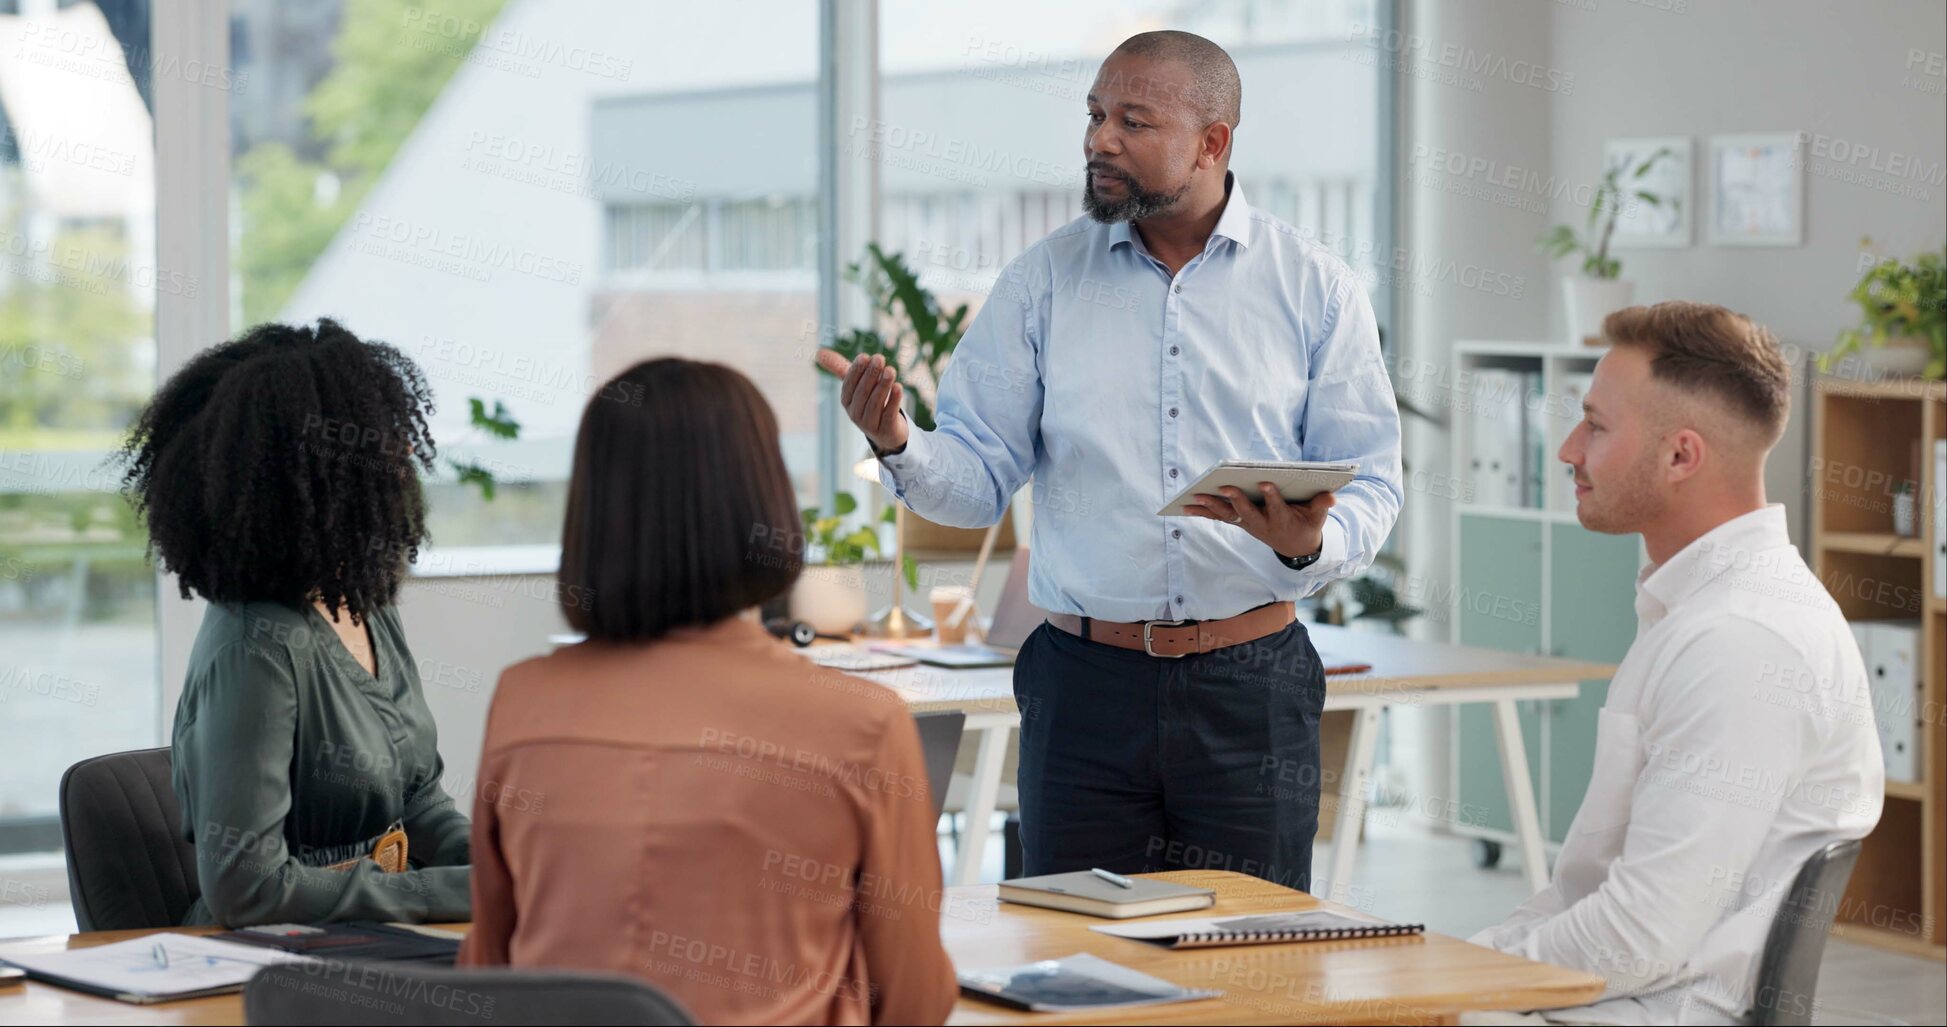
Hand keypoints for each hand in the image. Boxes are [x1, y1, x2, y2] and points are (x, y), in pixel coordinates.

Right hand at [816, 349, 909, 453]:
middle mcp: (855, 413)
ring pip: (875, 403)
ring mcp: (869, 424)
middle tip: (879, 358)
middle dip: (870, 374)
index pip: (849, 385)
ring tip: (891, 370)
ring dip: (883, 385)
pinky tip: (898, 386)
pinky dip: (893, 400)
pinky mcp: (885, 430)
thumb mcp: (856, 385)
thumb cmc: (869, 401)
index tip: (864, 356)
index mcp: (846, 401)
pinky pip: (888, 414)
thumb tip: (819, 352)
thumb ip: (840, 368)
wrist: (887, 432)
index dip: (856, 371)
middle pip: (862, 392)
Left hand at [1185, 482, 1335, 559]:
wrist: (1296, 547)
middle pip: (1247, 512)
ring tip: (1194, 497)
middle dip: (1236, 500)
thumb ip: (1322, 504)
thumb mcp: (1318, 516)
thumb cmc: (1307, 524)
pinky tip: (1185, 505)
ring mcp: (1249, 525)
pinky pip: (1219, 517)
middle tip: (1224, 487)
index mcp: (1283, 519)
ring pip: (1228, 515)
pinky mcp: (1240, 523)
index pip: (1277, 507)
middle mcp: (1262, 524)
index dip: (1272, 496)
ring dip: (1211, 507)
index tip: (1266, 483)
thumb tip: (1333, 496)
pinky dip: (1202, 512)